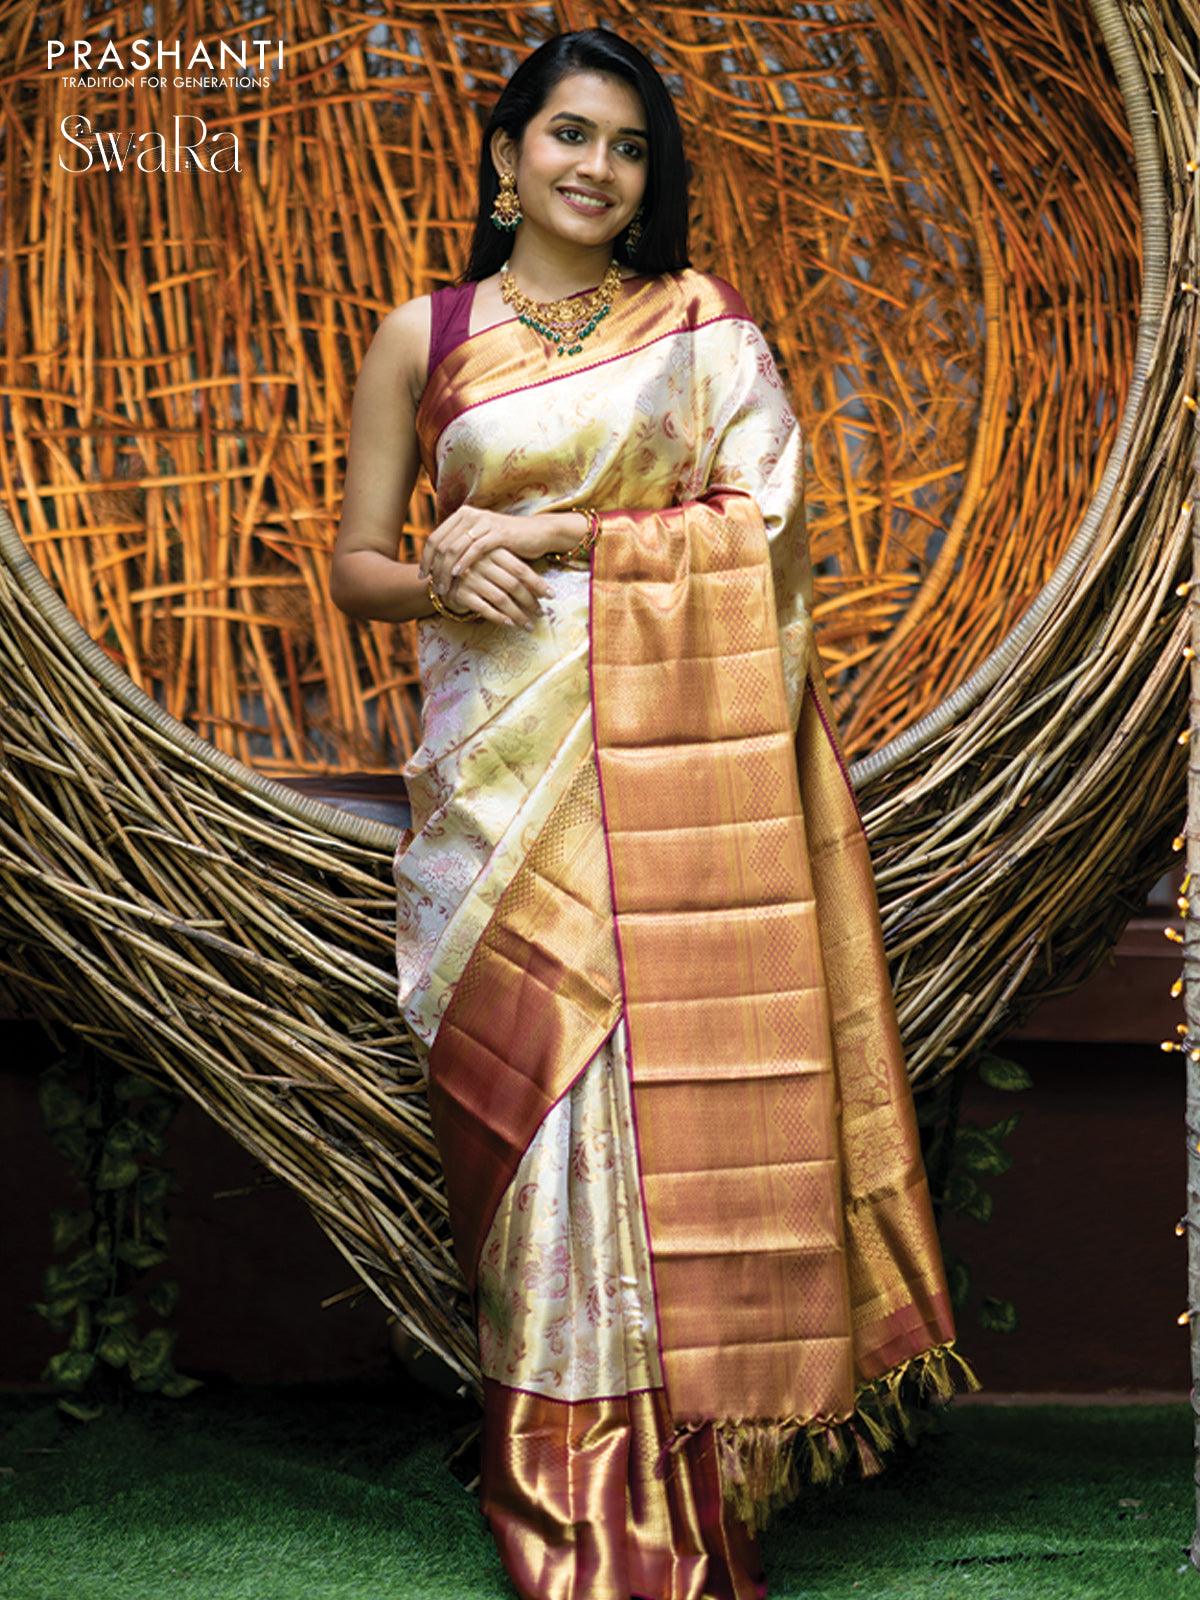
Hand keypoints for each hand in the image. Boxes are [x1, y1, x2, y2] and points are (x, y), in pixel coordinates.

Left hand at [419, 505, 555, 594]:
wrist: (537, 534)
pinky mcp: (498, 533)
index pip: (435, 537)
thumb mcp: (480, 539)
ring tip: (443, 586)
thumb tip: (438, 562)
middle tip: (432, 586)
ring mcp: (484, 523)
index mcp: (462, 515)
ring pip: (455, 548)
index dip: (426, 558)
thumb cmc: (507, 541)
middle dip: (434, 568)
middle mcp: (470, 515)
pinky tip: (457, 575)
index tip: (422, 576)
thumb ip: (461, 544)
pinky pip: (475, 549)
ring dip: (446, 570)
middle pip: (442, 543)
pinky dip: (463, 563)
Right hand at [441, 549, 548, 628]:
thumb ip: (514, 569)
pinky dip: (499, 617)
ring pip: (501, 599)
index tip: (551, 595)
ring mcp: (470, 578)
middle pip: (513, 585)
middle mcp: (481, 563)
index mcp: (493, 551)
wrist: (443, 576)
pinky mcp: (461, 593)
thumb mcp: (494, 561)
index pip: (521, 569)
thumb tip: (545, 588)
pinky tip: (509, 624)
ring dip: (518, 614)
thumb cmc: (477, 569)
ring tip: (529, 625)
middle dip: (530, 602)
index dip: (537, 583)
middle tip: (541, 614)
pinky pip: (484, 608)